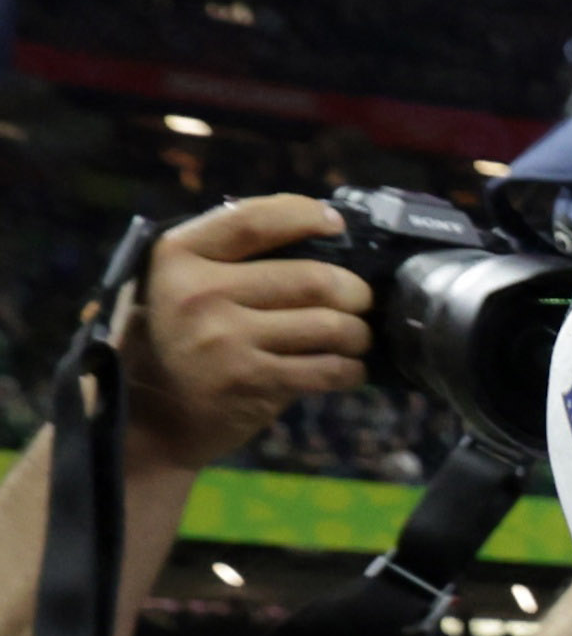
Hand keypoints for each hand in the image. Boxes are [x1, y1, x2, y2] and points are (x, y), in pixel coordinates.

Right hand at [121, 197, 372, 471]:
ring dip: (358, 333)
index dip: (304, 215)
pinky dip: (351, 370)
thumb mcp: (172, 285)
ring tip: (356, 337)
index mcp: (178, 256)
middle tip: (361, 299)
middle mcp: (199, 292)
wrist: (145, 420)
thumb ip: (224, 259)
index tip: (336, 224)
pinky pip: (328, 369)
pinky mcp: (251, 381)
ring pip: (330, 325)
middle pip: (312, 278)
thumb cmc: (172, 344)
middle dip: (354, 290)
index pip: (253, 219)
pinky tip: (348, 369)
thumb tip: (306, 237)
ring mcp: (225, 338)